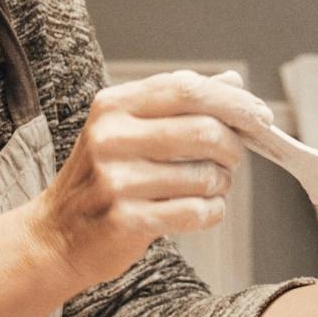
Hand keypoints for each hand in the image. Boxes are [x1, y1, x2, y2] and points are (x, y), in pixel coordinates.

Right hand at [28, 69, 258, 289]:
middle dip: (233, 147)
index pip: (187, 88)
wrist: (55, 235)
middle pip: (204, 131)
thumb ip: (177, 104)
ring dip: (220, 185)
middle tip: (231, 160)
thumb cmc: (100, 179)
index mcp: (113, 106)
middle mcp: (111, 137)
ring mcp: (116, 180)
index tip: (261, 117)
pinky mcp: (126, 219)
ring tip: (206, 188)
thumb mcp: (127, 129)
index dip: (233, 101)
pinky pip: (196, 212)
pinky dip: (210, 212)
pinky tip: (197, 211)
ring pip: (205, 176)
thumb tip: (231, 81)